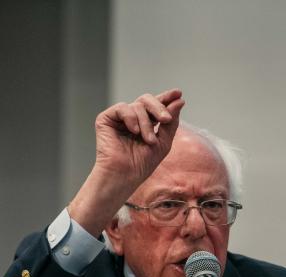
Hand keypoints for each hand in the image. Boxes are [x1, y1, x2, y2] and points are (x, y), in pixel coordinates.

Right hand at [69, 89, 185, 236]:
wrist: (124, 175)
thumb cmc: (142, 164)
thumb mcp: (164, 142)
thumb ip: (171, 121)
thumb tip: (179, 100)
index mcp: (145, 123)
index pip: (156, 105)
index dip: (167, 98)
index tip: (179, 93)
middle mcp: (132, 118)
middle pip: (147, 100)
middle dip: (159, 108)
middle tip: (166, 119)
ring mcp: (119, 118)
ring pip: (137, 105)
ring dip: (146, 124)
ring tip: (148, 141)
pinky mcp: (106, 119)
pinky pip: (123, 108)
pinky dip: (131, 118)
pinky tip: (134, 131)